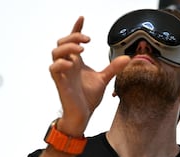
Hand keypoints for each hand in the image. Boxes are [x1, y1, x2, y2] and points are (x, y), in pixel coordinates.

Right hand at [49, 16, 129, 135]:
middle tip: (88, 40)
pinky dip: (61, 63)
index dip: (76, 28)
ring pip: (55, 52)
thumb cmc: (88, 98)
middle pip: (62, 43)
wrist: (83, 114)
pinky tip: (72, 63)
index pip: (73, 41)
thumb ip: (113, 68)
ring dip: (68, 47)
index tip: (82, 18)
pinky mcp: (60, 82)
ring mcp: (63, 73)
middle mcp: (68, 65)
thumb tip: (126, 58)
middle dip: (73, 36)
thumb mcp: (103, 79)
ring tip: (82, 49)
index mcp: (76, 63)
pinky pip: (53, 68)